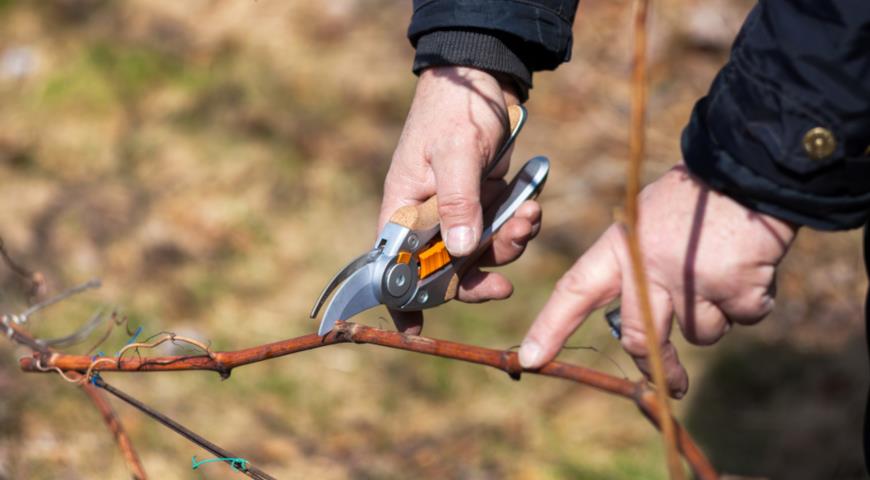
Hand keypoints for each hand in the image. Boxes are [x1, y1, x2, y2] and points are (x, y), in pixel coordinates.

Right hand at [380, 66, 541, 333]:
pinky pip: (503, 233)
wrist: (485, 79)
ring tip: (525, 216)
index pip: (392, 266)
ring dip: (507, 246)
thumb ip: (458, 202)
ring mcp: (459, 212)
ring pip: (482, 255)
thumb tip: (462, 253)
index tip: (413, 330)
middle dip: (477, 279)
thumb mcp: (454, 154)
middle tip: (503, 286)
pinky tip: (530, 205)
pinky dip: (520, 226)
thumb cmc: (454, 111)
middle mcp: (428, 218)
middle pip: (445, 272)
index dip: (400, 300)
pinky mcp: (485, 204)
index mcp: (403, 210)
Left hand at [518, 166, 796, 396]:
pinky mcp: (735, 289)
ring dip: (717, 313)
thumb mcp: (648, 216)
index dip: (551, 326)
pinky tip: (753, 266)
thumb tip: (634, 320)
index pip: (576, 289)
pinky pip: (743, 317)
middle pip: (636, 336)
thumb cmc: (698, 196)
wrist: (752, 168)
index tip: (531, 358)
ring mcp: (691, 280)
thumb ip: (636, 263)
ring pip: (700, 333)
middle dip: (656, 366)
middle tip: (672, 386)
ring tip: (724, 269)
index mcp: (622, 244)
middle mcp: (649, 266)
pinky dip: (751, 301)